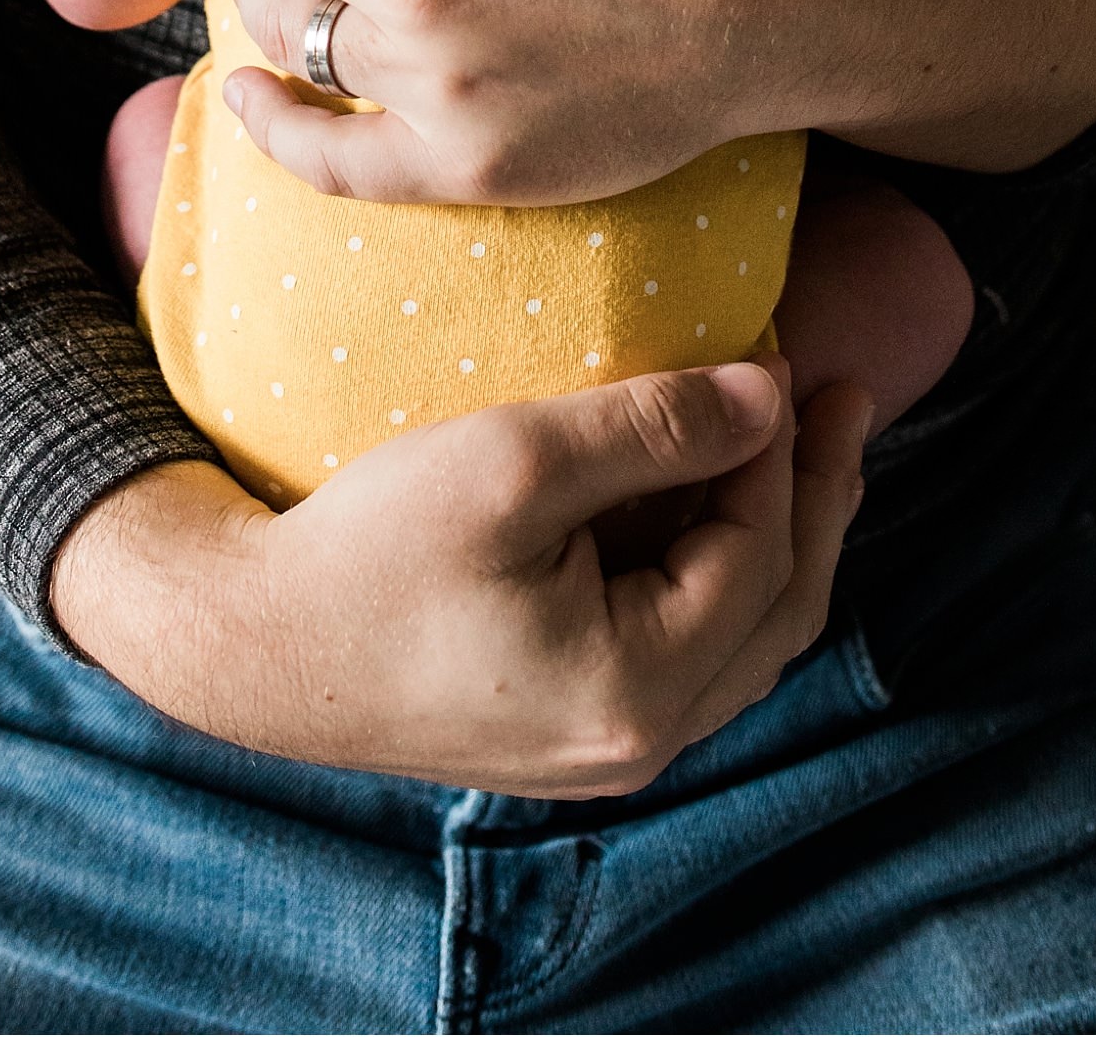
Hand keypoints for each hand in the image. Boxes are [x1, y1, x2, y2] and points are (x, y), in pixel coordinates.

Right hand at [51, 359, 871, 792]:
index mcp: (637, 691)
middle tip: (844, 396)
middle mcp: (637, 744)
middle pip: (776, 614)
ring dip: (770, 533)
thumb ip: (651, 427)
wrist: (251, 644)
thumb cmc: (371, 548)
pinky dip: (709, 568)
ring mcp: (600, 748)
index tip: (778, 348)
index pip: (757, 553)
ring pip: (735, 640)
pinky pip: (678, 649)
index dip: (781, 447)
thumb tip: (769, 393)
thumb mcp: (515, 460)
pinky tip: (700, 498)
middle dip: (816, 497)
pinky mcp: (562, 727)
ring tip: (793, 439)